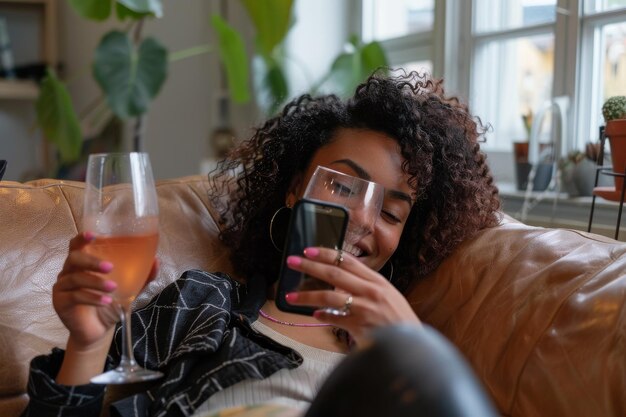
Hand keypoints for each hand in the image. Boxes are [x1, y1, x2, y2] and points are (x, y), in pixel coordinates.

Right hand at [53, 232, 158, 350]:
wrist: (98, 330)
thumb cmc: (110, 304)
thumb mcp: (129, 290)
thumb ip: (141, 276)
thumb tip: (157, 261)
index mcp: (83, 263)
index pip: (77, 245)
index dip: (82, 237)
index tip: (94, 234)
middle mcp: (69, 271)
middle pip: (74, 258)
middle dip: (92, 261)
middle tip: (110, 267)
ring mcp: (62, 286)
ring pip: (75, 278)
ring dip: (96, 282)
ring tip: (113, 289)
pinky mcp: (60, 302)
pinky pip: (74, 296)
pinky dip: (92, 298)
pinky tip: (106, 302)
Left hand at [283, 247, 420, 345]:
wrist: (411, 345)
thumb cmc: (398, 320)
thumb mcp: (387, 296)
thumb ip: (366, 287)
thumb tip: (340, 282)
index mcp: (377, 280)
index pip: (346, 260)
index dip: (326, 253)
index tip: (308, 250)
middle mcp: (370, 290)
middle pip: (333, 273)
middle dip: (309, 266)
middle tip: (292, 261)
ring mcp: (364, 307)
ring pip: (327, 296)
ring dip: (306, 296)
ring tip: (289, 296)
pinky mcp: (358, 325)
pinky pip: (333, 318)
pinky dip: (322, 316)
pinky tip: (314, 316)